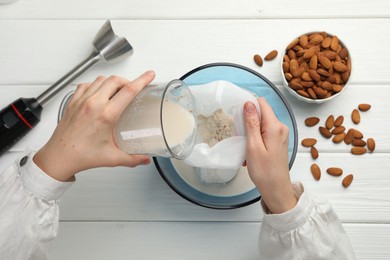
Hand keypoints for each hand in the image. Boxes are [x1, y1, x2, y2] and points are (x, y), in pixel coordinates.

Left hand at [34, 71, 155, 181]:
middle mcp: (93, 104)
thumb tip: (144, 159)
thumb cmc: (81, 155)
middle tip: (134, 87)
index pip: (129, 90)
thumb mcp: (112, 158)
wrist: (59, 157)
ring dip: (112, 81)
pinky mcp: (73, 101)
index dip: (142, 80)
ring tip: (118, 90)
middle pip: (116, 80)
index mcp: (106, 115)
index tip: (149, 75)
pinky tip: (99, 92)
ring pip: (101, 79)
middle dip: (128, 80)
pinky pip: (86, 84)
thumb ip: (133, 159)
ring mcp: (82, 100)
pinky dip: (96, 84)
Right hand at [243, 97, 296, 213]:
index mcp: (275, 126)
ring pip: (261, 123)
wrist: (276, 189)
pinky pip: (263, 132)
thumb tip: (249, 104)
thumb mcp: (253, 146)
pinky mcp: (277, 141)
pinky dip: (254, 139)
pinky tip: (250, 151)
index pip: (261, 103)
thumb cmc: (264, 171)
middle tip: (240, 137)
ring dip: (250, 132)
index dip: (248, 105)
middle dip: (247, 121)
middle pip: (260, 113)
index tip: (238, 116)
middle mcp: (280, 127)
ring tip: (245, 147)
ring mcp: (280, 134)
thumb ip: (251, 123)